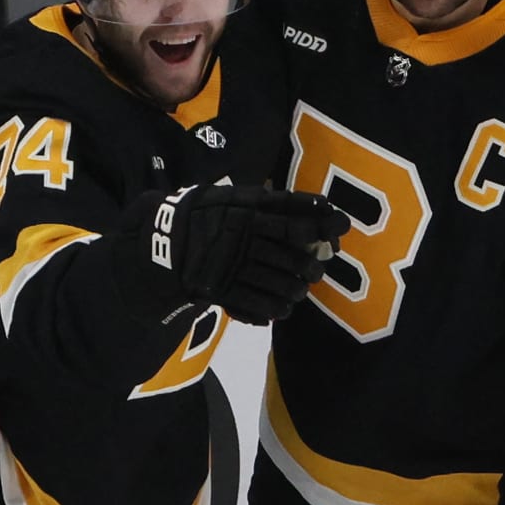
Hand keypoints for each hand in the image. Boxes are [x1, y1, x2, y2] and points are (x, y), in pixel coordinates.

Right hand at [116, 185, 349, 325]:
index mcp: (247, 211)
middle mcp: (244, 238)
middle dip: (312, 264)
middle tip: (319, 267)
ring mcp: (234, 266)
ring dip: (297, 287)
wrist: (163, 241)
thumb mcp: (234, 196)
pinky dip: (275, 307)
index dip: (320, 223)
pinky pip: (257, 303)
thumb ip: (270, 201)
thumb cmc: (205, 212)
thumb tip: (317, 205)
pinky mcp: (223, 289)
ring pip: (279, 282)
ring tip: (301, 289)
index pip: (292, 218)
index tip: (340, 224)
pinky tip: (285, 308)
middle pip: (291, 255)